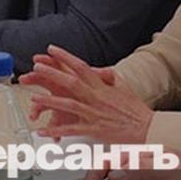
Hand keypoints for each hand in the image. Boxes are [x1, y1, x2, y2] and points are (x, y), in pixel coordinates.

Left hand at [20, 45, 150, 143]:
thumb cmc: (136, 110)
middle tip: (36, 67)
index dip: (66, 57)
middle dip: (52, 74)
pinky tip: (42, 130)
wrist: (147, 129)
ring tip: (33, 98)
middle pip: (71, 82)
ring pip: (68, 104)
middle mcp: (97, 98)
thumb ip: (110, 77)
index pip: (81, 67)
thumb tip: (99, 70)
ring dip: (49, 101)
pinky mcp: (94, 129)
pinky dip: (56, 130)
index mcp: (103, 86)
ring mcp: (94, 113)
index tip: (52, 50)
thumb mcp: (124, 87)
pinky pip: (71, 129)